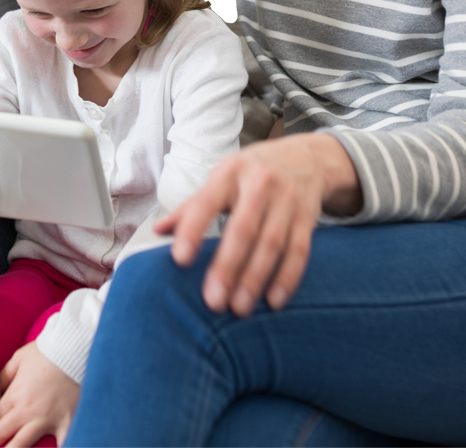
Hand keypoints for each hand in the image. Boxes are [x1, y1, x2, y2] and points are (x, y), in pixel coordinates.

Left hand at [0, 342, 79, 447]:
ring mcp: (47, 420)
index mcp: (14, 396)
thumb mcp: (17, 360)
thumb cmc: (44, 352)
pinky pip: (61, 444)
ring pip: (22, 446)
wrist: (72, 349)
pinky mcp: (67, 422)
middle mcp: (27, 412)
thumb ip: (3, 378)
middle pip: (0, 437)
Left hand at [154, 133, 360, 316]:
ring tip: (240, 308)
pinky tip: (274, 301)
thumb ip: (192, 206)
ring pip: (272, 243)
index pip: (206, 202)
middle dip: (227, 266)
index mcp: (229, 174)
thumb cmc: (251, 172)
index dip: (192, 229)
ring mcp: (287, 200)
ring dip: (255, 279)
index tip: (179, 259)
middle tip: (213, 301)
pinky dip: (287, 278)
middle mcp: (259, 184)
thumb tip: (157, 230)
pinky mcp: (308, 217)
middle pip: (243, 228)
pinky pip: (299, 251)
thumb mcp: (221, 178)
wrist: (305, 157)